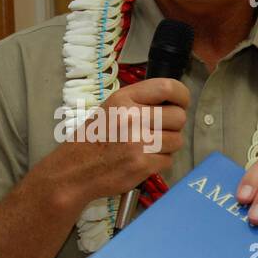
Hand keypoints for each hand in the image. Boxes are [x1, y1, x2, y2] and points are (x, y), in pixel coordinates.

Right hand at [42, 78, 189, 208]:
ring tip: (149, 147)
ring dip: (168, 146)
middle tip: (160, 131)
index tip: (181, 103)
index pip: (167, 87)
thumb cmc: (94, 139)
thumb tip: (174, 102)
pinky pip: (168, 160)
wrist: (75, 170)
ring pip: (177, 140)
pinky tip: (143, 160)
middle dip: (174, 126)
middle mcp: (131, 117)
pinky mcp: (142, 165)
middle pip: (178, 117)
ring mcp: (138, 142)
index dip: (182, 96)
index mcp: (124, 99)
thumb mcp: (111, 108)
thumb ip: (140, 101)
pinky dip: (159, 162)